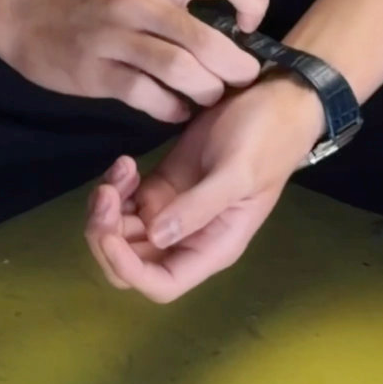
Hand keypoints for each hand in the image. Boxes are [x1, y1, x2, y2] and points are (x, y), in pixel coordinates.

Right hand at [0, 0, 268, 122]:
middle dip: (237, 69)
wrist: (18, 2)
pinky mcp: (95, 72)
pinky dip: (172, 109)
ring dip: (206, 93)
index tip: (248, 25)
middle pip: (209, 40)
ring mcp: (115, 37)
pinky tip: (175, 109)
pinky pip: (148, 98)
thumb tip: (229, 27)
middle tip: (242, 81)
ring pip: (183, 72)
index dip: (253, 1)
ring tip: (208, 98)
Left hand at [84, 75, 320, 302]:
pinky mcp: (162, 184)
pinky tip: (126, 162)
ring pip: (122, 232)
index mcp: (211, 247)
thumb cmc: (266, 137)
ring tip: (122, 168)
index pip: (160, 284)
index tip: (110, 232)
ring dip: (108, 208)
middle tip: (106, 194)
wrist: (276, 99)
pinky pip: (126, 202)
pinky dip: (117, 187)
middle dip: (107, 236)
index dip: (128, 269)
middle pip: (130, 262)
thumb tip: (156, 236)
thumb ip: (200, 206)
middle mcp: (187, 238)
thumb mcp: (238, 171)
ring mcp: (172, 211)